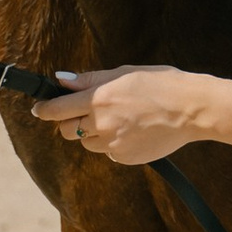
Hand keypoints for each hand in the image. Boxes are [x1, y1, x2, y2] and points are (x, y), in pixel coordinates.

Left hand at [33, 64, 215, 165]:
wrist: (191, 109)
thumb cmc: (160, 84)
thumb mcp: (123, 73)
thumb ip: (90, 80)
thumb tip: (62, 81)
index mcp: (99, 99)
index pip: (58, 109)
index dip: (45, 110)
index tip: (39, 110)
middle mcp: (102, 123)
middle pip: (67, 130)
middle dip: (69, 122)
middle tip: (84, 113)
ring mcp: (113, 143)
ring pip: (87, 142)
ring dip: (93, 133)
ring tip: (118, 119)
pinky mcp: (125, 157)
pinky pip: (108, 151)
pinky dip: (113, 143)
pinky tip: (132, 130)